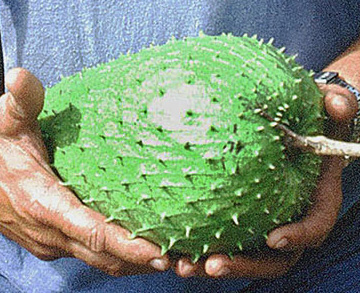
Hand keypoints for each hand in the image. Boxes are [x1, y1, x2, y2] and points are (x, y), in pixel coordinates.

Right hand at [0, 68, 169, 275]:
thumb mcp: (5, 125)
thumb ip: (22, 104)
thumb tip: (22, 76)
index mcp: (44, 204)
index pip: (93, 231)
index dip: (127, 245)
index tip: (159, 252)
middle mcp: (49, 232)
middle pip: (102, 254)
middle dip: (139, 260)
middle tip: (176, 258)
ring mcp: (50, 242)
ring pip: (97, 261)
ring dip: (130, 262)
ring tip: (165, 258)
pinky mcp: (52, 242)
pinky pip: (89, 255)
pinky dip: (114, 256)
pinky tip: (136, 250)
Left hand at [174, 84, 356, 278]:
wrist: (295, 126)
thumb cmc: (311, 119)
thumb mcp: (327, 109)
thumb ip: (337, 105)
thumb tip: (340, 106)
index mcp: (314, 199)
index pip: (313, 227)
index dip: (298, 237)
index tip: (273, 239)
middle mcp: (288, 217)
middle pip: (271, 257)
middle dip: (243, 265)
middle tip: (211, 265)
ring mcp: (262, 219)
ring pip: (241, 252)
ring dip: (211, 262)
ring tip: (178, 263)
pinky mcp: (239, 213)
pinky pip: (219, 232)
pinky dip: (196, 239)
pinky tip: (167, 238)